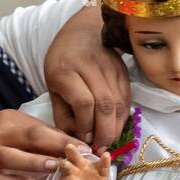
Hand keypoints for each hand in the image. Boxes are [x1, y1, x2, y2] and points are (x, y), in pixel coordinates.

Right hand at [0, 110, 77, 179]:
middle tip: (73, 155)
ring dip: (34, 162)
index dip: (62, 137)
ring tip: (54, 166)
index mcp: (7, 121)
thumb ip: (34, 134)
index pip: (38, 128)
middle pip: (27, 138)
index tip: (84, 147)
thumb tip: (67, 142)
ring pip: (11, 158)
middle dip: (53, 146)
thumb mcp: (8, 128)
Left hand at [45, 1, 130, 148]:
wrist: (85, 30)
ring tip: (107, 143)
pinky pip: (126, 100)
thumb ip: (62, 113)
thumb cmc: (62, 60)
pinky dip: (121, 119)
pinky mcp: (123, 73)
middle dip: (103, 132)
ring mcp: (110, 69)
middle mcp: (90, 67)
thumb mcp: (52, 86)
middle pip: (104, 105)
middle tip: (99, 149)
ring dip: (115, 129)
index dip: (85, 125)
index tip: (83, 139)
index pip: (83, 102)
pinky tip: (114, 129)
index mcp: (66, 70)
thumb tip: (76, 139)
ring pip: (118, 104)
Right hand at [57, 143, 110, 179]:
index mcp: (78, 161)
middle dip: (64, 164)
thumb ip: (104, 164)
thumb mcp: (103, 173)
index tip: (69, 146)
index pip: (73, 153)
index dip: (71, 150)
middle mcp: (69, 168)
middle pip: (64, 165)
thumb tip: (107, 154)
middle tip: (65, 163)